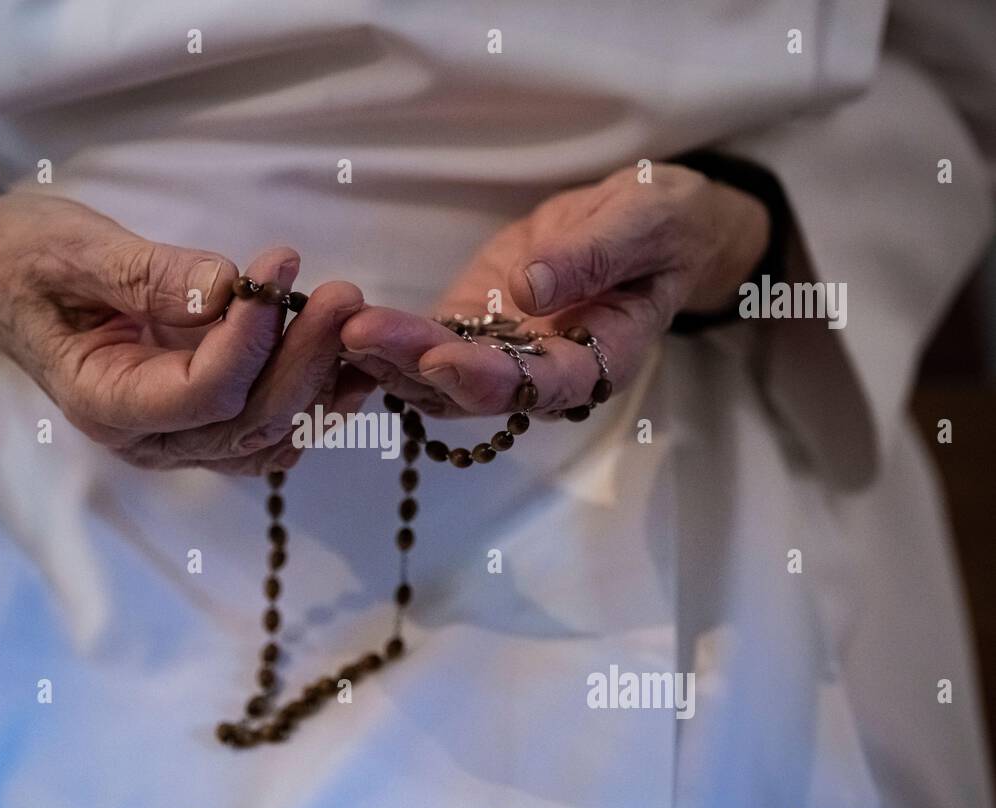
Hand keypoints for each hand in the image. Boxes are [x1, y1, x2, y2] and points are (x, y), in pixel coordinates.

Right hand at [0, 190, 369, 472]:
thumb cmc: (23, 258)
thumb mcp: (72, 252)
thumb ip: (146, 276)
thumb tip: (225, 287)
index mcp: (106, 402)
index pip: (201, 394)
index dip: (251, 337)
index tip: (279, 264)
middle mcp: (148, 437)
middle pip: (247, 421)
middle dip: (303, 360)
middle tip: (344, 294)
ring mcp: (178, 436)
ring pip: (268, 435)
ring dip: (320, 386)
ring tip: (358, 323)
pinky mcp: (202, 418)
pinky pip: (268, 428)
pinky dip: (313, 400)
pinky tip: (348, 361)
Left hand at [340, 163, 768, 415]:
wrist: (646, 225)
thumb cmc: (662, 224)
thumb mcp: (646, 221)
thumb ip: (596, 254)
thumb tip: (531, 287)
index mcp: (601, 359)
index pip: (544, 386)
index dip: (489, 380)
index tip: (439, 359)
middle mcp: (545, 373)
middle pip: (473, 391)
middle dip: (414, 366)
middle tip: (361, 333)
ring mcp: (504, 355)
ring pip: (438, 379)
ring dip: (387, 359)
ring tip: (340, 327)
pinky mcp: (473, 327)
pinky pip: (424, 344)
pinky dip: (386, 338)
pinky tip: (345, 319)